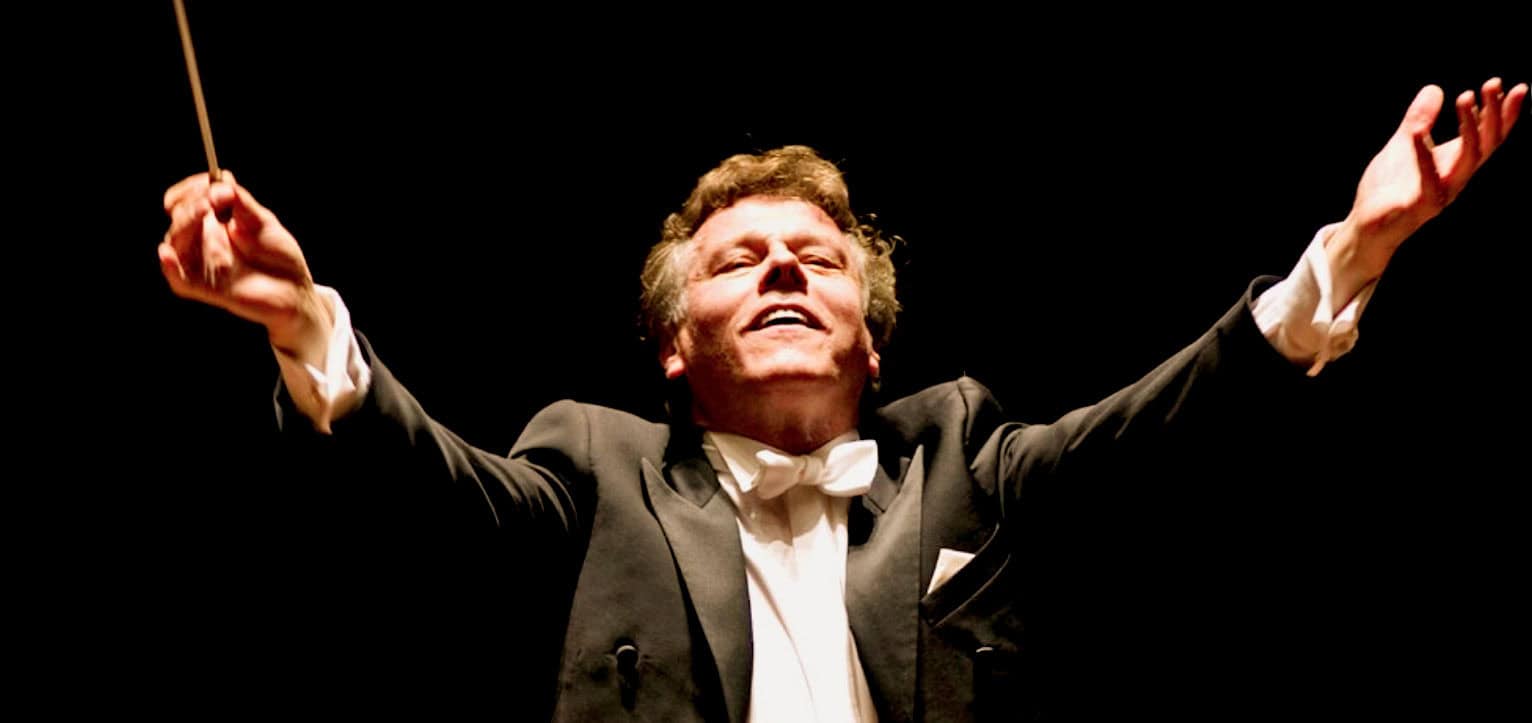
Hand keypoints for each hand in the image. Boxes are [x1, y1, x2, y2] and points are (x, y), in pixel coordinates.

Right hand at [158, 172, 332, 362]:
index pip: (186, 200)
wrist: (296, 290)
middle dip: (190, 203)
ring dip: (183, 222)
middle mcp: (203, 241)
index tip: (210, 180)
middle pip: (178, 218)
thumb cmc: (279, 256)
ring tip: (204, 208)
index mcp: (213, 222)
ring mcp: (202, 263)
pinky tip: (167, 253)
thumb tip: (221, 183)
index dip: (192, 188)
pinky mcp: (206, 288)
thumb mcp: (263, 221)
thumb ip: (241, 202)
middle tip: (211, 198)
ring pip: (175, 242)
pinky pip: (179, 280)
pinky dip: (170, 267)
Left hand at [1327, 78, 1525, 303]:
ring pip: (1468, 160)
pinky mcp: (1420, 206)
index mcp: (1456, 163)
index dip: (1505, 114)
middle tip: (1492, 84)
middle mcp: (1456, 178)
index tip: (1515, 87)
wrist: (1366, 226)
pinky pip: (1428, 181)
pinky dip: (1424, 156)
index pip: (1489, 137)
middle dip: (1494, 114)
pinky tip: (1417, 133)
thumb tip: (1434, 88)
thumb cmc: (1388, 188)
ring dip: (1470, 128)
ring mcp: (1441, 193)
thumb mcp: (1404, 144)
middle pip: (1486, 145)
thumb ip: (1419, 119)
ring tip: (1464, 97)